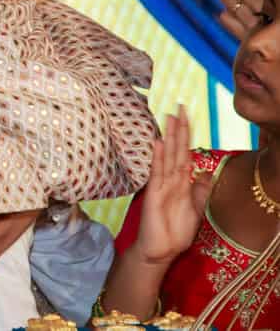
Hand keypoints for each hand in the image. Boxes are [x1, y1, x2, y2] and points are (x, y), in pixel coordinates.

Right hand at [132, 106, 210, 266]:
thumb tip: (204, 171)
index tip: (186, 117)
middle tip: (179, 107)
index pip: (184, 154)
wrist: (160, 250)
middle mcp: (171, 179)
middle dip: (178, 129)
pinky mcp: (154, 193)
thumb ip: (199, 191)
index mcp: (181, 182)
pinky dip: (158, 156)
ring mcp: (162, 184)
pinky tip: (158, 142)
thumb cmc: (176, 232)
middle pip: (176, 149)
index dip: (186, 136)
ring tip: (169, 117)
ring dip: (169, 137)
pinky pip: (157, 172)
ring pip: (168, 156)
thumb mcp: (196, 211)